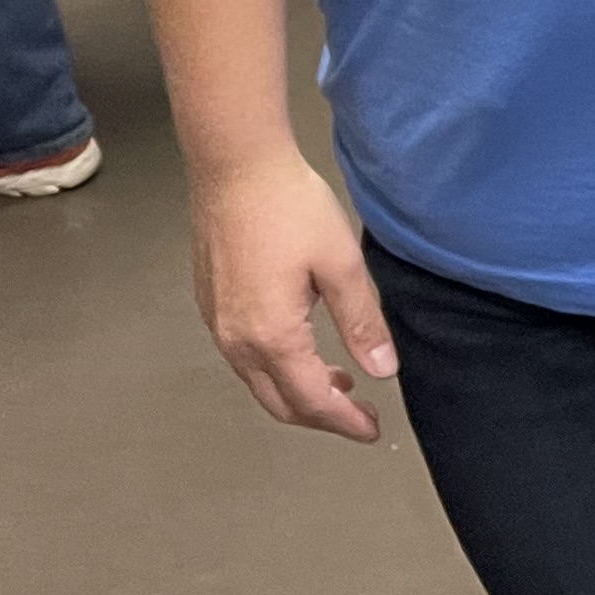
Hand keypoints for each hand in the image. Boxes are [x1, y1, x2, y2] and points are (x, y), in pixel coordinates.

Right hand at [187, 147, 398, 443]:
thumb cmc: (287, 205)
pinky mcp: (211, 305)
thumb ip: (362, 322)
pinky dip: (276, 368)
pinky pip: (243, 357)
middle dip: (322, 417)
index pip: (313, 401)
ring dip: (298, 392)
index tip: (371, 428)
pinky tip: (302, 348)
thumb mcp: (340, 263)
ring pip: (259, 383)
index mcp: (272, 336)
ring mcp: (219, 324)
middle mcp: (236, 340)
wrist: (235, 166)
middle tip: (358, 414)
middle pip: (280, 404)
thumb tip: (382, 369)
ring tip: (339, 380)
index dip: (346, 421)